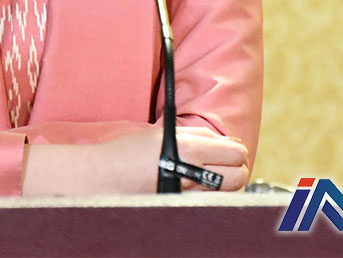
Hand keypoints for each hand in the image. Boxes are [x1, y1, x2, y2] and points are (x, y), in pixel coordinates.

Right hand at [95, 125, 248, 192]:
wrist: (105, 175)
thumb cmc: (131, 150)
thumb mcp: (164, 133)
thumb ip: (198, 135)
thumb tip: (228, 142)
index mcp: (188, 147)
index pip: (234, 153)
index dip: (237, 151)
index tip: (231, 151)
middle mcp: (190, 172)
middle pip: (238, 176)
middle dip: (237, 169)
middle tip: (225, 165)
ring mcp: (186, 195)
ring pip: (228, 194)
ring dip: (226, 186)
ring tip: (213, 178)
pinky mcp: (180, 208)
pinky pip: (209, 205)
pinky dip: (211, 198)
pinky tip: (199, 190)